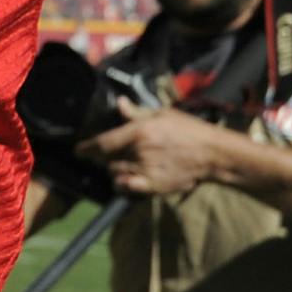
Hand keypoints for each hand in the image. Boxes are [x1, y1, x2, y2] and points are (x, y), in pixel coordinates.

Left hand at [78, 105, 226, 198]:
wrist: (213, 154)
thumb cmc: (189, 130)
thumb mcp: (162, 114)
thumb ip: (137, 113)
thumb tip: (120, 104)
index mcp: (139, 131)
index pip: (102, 142)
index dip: (86, 148)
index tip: (78, 151)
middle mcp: (138, 151)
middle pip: (107, 159)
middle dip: (103, 158)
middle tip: (106, 155)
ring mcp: (146, 170)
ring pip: (115, 173)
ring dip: (114, 169)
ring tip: (123, 164)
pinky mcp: (154, 186)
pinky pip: (127, 187)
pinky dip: (122, 184)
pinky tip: (126, 180)